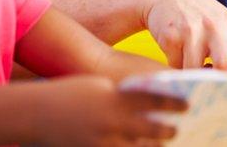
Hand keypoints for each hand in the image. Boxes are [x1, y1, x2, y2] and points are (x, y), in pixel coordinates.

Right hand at [35, 75, 187, 146]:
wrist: (37, 114)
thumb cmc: (72, 93)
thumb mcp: (100, 86)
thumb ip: (125, 96)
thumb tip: (151, 102)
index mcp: (115, 99)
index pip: (154, 100)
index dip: (174, 103)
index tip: (188, 105)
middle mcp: (112, 121)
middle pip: (151, 130)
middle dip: (167, 131)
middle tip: (175, 130)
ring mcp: (103, 142)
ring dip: (152, 146)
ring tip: (161, 143)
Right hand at [140, 0, 226, 82]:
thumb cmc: (202, 15)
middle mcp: (216, 26)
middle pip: (225, 65)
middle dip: (223, 85)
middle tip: (221, 94)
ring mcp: (192, 30)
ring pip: (196, 71)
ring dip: (195, 77)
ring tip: (195, 67)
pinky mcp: (171, 35)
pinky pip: (175, 66)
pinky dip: (177, 68)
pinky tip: (178, 54)